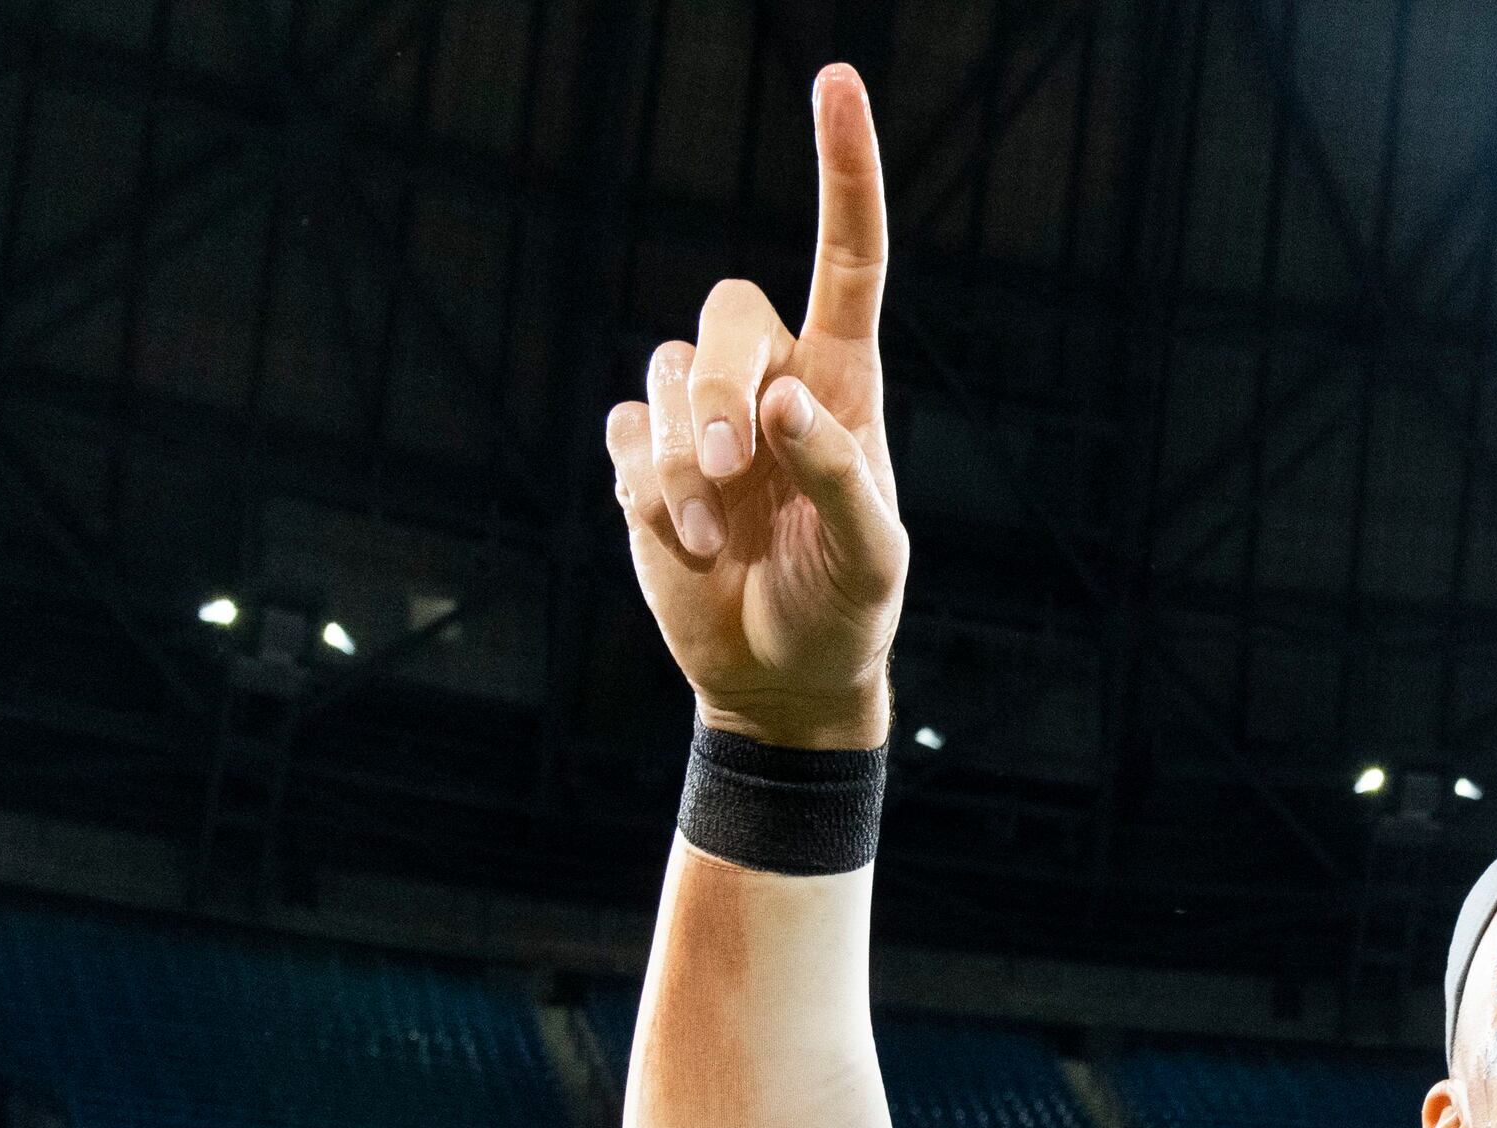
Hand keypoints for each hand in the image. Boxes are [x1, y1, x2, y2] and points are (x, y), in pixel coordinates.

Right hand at [609, 66, 906, 751]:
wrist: (783, 677)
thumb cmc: (847, 608)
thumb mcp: (872, 557)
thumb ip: (838, 476)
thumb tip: (786, 402)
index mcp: (843, 382)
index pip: (847, 259)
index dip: (843, 171)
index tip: (836, 81)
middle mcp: (770, 382)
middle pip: (723, 314)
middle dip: (718, 390)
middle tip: (732, 471)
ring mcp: (701, 422)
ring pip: (664, 380)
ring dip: (682, 468)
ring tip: (713, 541)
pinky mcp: (645, 464)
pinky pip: (624, 440)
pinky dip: (646, 494)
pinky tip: (685, 545)